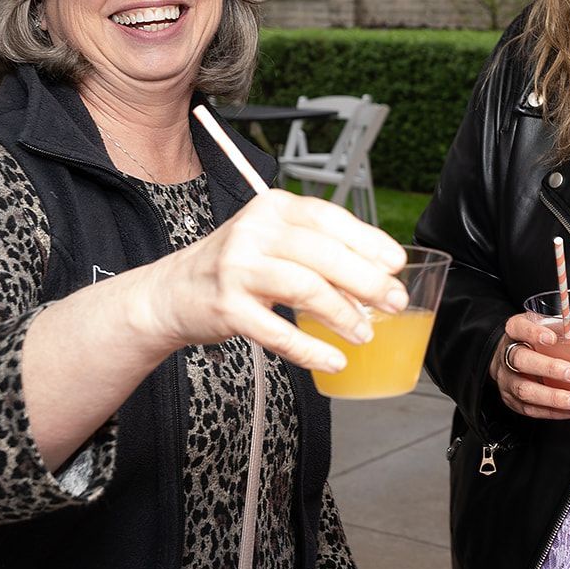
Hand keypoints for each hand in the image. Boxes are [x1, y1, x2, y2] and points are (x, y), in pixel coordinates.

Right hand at [133, 189, 408, 377]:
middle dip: (365, 280)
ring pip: (303, 288)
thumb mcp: (274, 242)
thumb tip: (379, 272)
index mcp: (272, 208)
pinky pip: (277, 332)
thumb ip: (319, 248)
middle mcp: (254, 232)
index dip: (367, 241)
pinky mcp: (227, 308)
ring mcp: (237, 270)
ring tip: (365, 333)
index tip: (396, 263)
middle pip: (321, 254)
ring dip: (342, 314)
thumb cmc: (237, 266)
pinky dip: (310, 349)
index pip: (329, 218)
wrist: (172, 292)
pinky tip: (333, 359)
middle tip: (394, 301)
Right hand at [489, 312, 569, 419]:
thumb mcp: (552, 328)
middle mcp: (507, 354)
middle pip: (521, 360)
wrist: (508, 357)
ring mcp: (506, 378)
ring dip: (554, 397)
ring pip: (525, 389)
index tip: (553, 337)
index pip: (518, 327)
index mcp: (516, 331)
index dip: (533, 332)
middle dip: (550, 368)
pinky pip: (529, 409)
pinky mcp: (510, 398)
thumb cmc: (535, 341)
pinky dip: (551, 411)